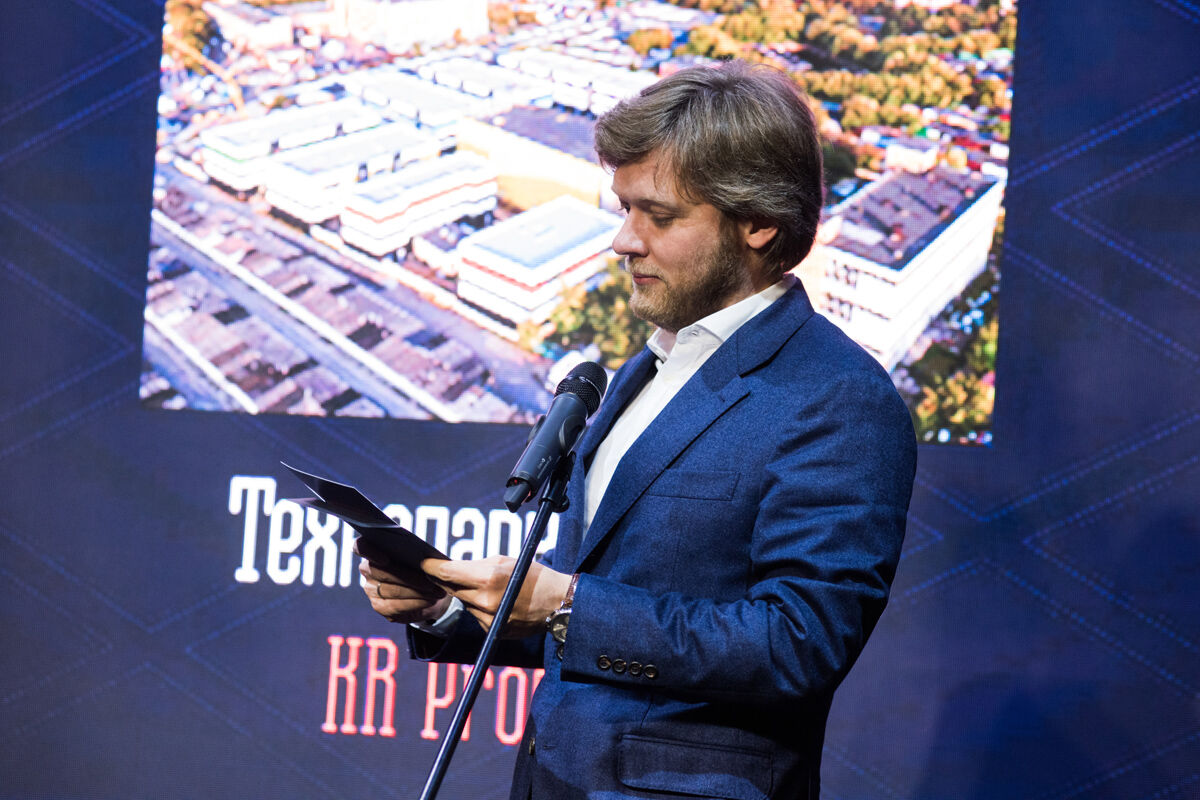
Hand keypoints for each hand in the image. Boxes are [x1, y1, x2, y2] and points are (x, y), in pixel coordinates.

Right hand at [355, 538, 449, 624]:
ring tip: (437, 592)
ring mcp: (371, 589)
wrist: (427, 589)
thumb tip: (430, 562)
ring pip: (392, 591)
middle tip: (431, 582)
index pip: (360, 547)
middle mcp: (367, 569)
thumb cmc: (422, 565)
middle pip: (382, 572)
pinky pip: (396, 606)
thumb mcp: (423, 556)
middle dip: (410, 578)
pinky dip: (417, 603)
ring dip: (417, 592)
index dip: (369, 552)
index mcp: (373, 548)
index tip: (386, 559)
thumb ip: (420, 555)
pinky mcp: (379, 606)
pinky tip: (430, 601)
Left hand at [423, 556, 572, 637]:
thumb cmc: (533, 576)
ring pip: (463, 601)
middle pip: (451, 588)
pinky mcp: (491, 631)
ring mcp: (487, 619)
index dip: (432, 567)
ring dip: (465, 592)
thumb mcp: (504, 561)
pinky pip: (475, 614)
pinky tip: (494, 600)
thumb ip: (476, 565)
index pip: (447, 573)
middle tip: (438, 570)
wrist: (557, 604)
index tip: (423, 563)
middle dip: (445, 578)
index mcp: (487, 578)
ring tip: (483, 584)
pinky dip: (478, 605)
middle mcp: (484, 601)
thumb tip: (453, 568)